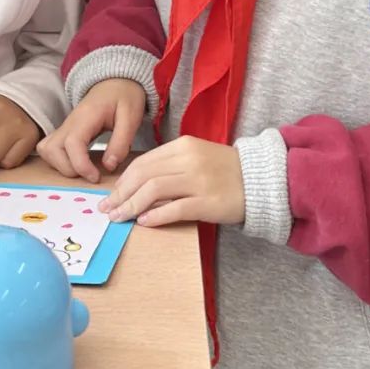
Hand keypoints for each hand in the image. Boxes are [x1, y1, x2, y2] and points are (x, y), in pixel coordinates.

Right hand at [37, 79, 145, 182]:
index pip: (72, 144)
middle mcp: (70, 122)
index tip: (96, 177)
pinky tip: (76, 163)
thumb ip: (121, 142)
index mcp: (86, 117)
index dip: (81, 165)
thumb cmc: (124, 96)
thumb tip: (108, 166)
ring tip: (83, 169)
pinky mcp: (64, 131)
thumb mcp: (131, 117)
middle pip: (52, 150)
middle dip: (69, 169)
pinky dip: (57, 160)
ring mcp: (64, 126)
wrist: (116, 82)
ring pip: (46, 150)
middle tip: (91, 174)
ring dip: (60, 166)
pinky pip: (49, 148)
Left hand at [98, 136, 244, 227]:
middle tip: (107, 210)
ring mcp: (199, 180)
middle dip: (121, 194)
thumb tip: (136, 187)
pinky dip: (156, 216)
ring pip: (154, 190)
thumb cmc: (225, 171)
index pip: (143, 162)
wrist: (262, 179)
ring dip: (132, 206)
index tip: (111, 195)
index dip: (122, 180)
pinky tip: (144, 222)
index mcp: (183, 146)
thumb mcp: (195, 158)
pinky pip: (175, 208)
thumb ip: (169, 167)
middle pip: (143, 175)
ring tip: (120, 218)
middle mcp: (188, 160)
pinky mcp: (208, 201)